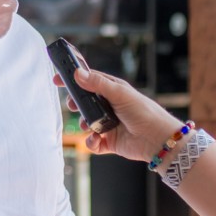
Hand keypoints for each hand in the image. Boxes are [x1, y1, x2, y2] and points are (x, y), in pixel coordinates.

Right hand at [57, 68, 182, 162]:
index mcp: (113, 91)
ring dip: (85, 125)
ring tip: (90, 126)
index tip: (58, 79)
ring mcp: (109, 124)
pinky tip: (97, 139)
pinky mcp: (109, 142)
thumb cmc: (144, 112)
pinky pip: (93, 142)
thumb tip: (78, 73)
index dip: (74, 79)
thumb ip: (98, 83)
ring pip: (87, 123)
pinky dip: (92, 142)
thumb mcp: (120, 93)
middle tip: (72, 105)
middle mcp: (110, 107)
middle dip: (76, 104)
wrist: (158, 140)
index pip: (89, 81)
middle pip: (85, 103)